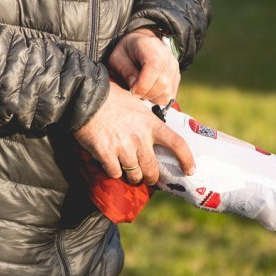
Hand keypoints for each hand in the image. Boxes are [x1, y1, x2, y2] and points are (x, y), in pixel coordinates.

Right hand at [74, 81, 194, 184]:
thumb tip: (154, 133)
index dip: (186, 159)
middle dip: (151, 177)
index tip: (189, 170)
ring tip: (127, 172)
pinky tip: (109, 163)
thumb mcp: (136, 104)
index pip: (177, 144)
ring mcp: (124, 147)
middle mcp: (140, 138)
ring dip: (132, 176)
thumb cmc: (111, 98)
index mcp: (151, 123)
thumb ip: (147, 121)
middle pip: (153, 169)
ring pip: (135, 175)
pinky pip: (115, 173)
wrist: (86, 98)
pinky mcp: (106, 154)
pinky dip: (113, 171)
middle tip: (146, 177)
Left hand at [108, 28, 179, 104]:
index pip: (154, 68)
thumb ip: (125, 72)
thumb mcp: (117, 58)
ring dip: (152, 97)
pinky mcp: (176, 75)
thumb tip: (135, 88)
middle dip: (146, 93)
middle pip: (163, 83)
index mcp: (150, 46)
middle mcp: (166, 55)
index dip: (143, 85)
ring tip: (141, 89)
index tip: (132, 90)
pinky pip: (170, 94)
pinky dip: (158, 97)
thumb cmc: (126, 51)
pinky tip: (148, 90)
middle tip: (134, 91)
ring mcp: (173, 66)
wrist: (139, 43)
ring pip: (168, 92)